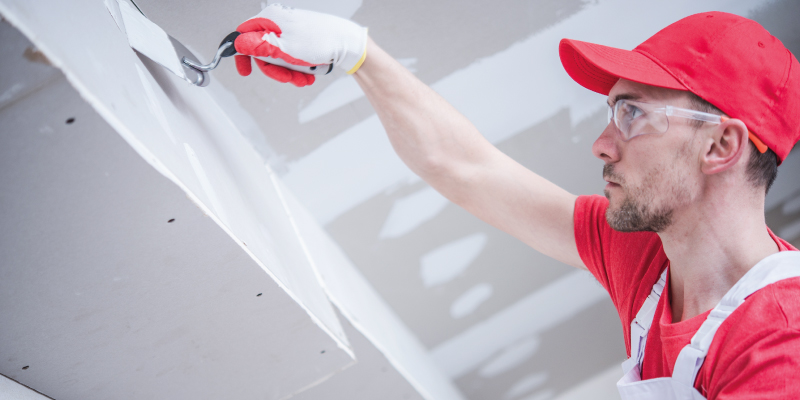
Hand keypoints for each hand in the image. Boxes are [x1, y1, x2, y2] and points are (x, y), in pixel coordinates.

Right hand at [233, 4, 367, 86]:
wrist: (347, 43)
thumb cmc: (320, 41)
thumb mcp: (283, 48)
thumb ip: (257, 47)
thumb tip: (236, 43)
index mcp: (271, 18)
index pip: (245, 35)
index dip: (243, 55)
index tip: (245, 71)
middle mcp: (279, 22)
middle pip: (263, 51)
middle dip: (275, 69)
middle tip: (287, 78)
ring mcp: (291, 32)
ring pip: (279, 57)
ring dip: (289, 72)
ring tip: (303, 78)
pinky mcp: (301, 40)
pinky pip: (292, 58)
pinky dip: (298, 68)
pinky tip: (308, 74)